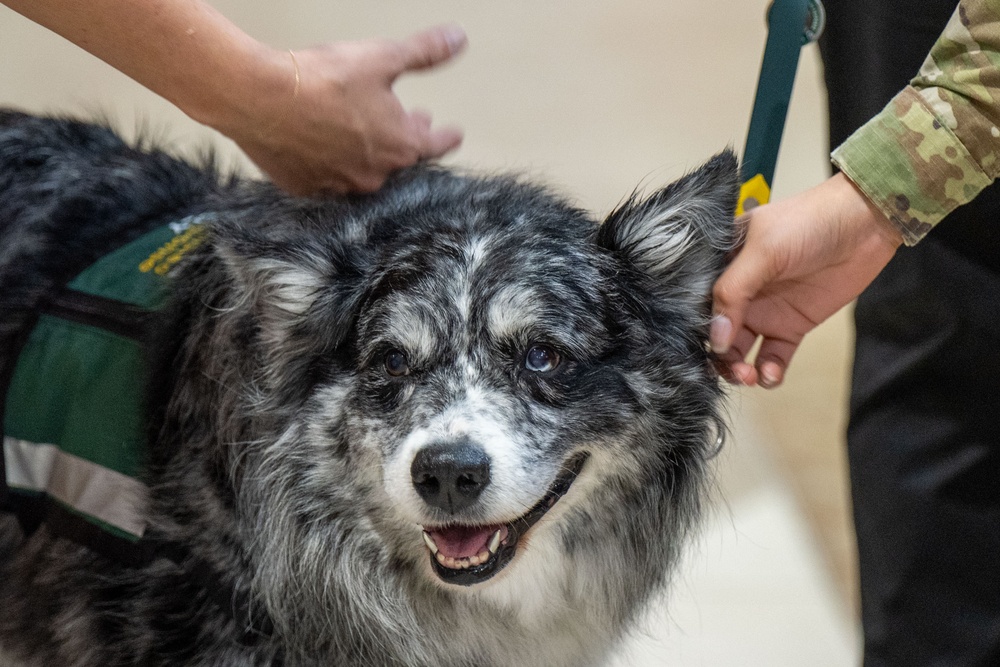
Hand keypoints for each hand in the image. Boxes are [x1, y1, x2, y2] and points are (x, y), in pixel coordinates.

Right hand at [214, 24, 467, 194]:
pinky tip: (326, 145)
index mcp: (400, 147)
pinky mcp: (307, 188)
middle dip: (406, 139)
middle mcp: (374, 174)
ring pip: (364, 171)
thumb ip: (423, 53)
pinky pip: (328, 178)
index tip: (453, 134)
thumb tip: (458, 39)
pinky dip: (332, 162)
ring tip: (364, 132)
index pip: (436, 145)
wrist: (258, 98)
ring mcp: (340, 185)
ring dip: (368, 152)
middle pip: (400, 159)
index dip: (447, 136)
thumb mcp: (381, 57)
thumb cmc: (321, 79)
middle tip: (407, 122)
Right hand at [710, 172, 902, 386]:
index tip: (699, 350)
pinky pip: (772, 357)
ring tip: (750, 377)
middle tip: (732, 371)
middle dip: (718, 358)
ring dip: (739, 370)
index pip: (697, 304)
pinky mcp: (791, 327)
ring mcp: (764, 311)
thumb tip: (715, 338)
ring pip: (739, 351)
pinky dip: (769, 372)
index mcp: (721, 267)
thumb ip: (733, 292)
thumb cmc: (808, 222)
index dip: (695, 329)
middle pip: (715, 334)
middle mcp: (738, 292)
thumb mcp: (763, 251)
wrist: (864, 223)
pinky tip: (771, 374)